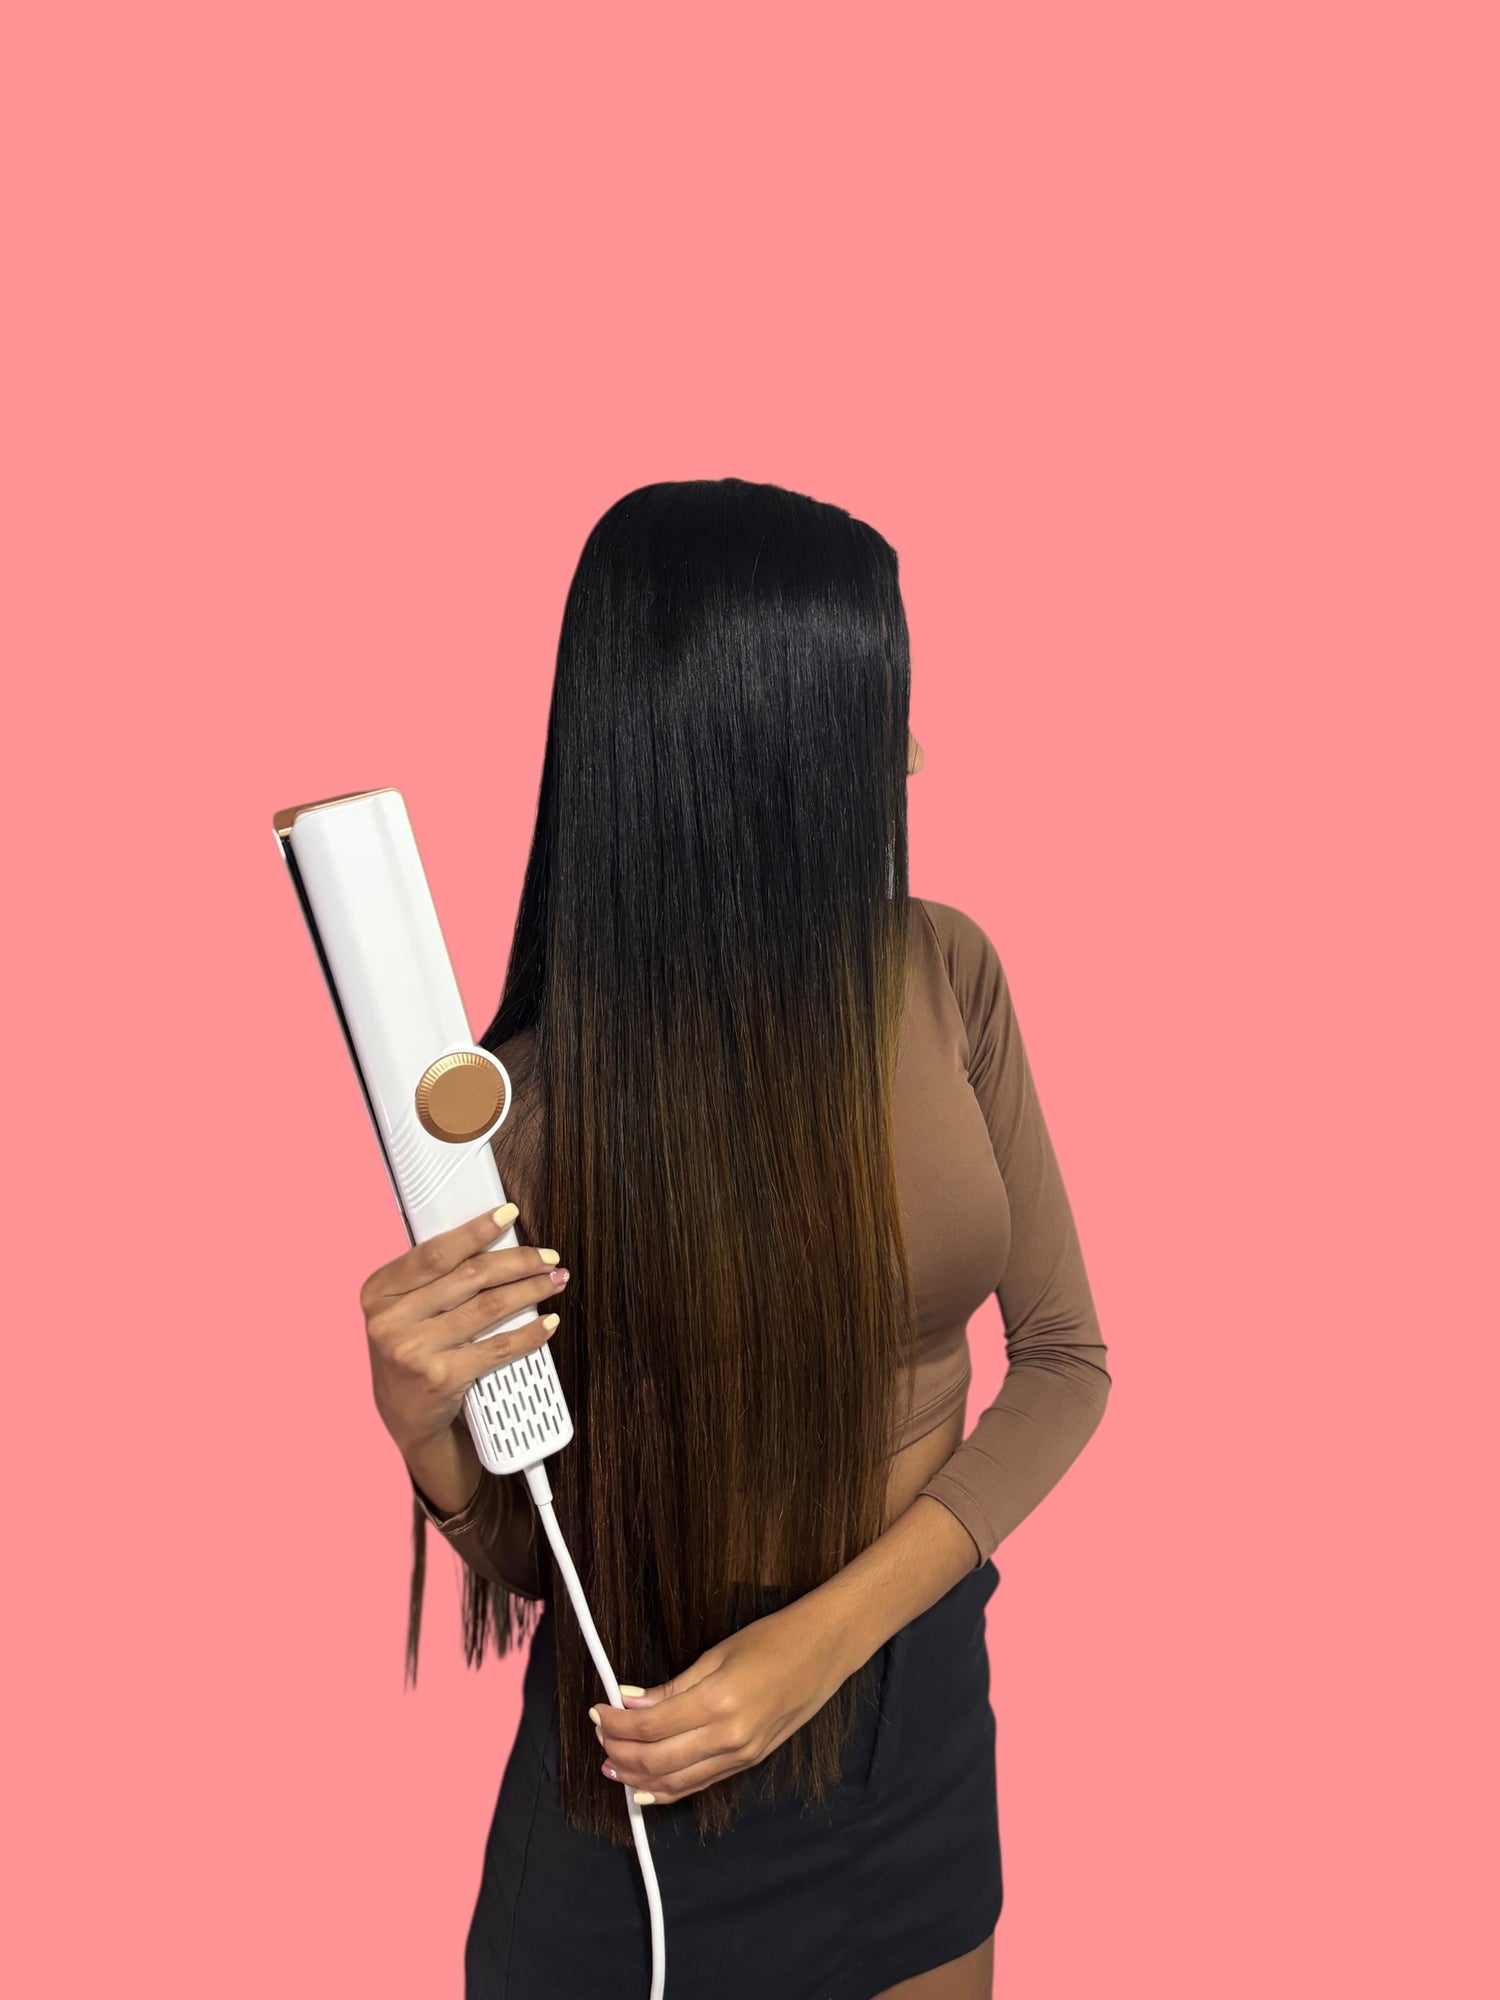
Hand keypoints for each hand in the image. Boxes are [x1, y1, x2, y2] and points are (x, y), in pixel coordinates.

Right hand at [358, 1202, 570, 1459]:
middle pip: (470, 1276)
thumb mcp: (403, 1313)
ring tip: (555, 1281)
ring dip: (531, 1290)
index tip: (508, 1214)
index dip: (476, 1230)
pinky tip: (548, 1322)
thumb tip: (494, 1242)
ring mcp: (414, 1351)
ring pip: (489, 1307)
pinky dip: (530, 1333)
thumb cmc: (412, 1355)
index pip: (435, 1252)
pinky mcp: (441, 1378)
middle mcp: (390, 1320)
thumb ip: (434, 1280)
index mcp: (378, 1293)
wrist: (407, 1421)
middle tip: (548, 1256)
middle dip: (518, 1261)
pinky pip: (498, 1347)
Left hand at [589, 1598, 847, 1805]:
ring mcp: (741, 1756)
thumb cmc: (771, 1640)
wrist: (824, 1653)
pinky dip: (667, 1789)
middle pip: (657, 1761)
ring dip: (637, 1777)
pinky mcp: (749, 1763)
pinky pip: (699, 1784)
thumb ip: (672, 1687)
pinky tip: (645, 1786)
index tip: (597, 1712)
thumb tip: (629, 1702)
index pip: (650, 1727)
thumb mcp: (716, 1655)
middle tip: (599, 1738)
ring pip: (675, 1782)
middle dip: (619, 1753)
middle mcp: (729, 1738)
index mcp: (717, 1703)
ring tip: (611, 1766)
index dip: (615, 1724)